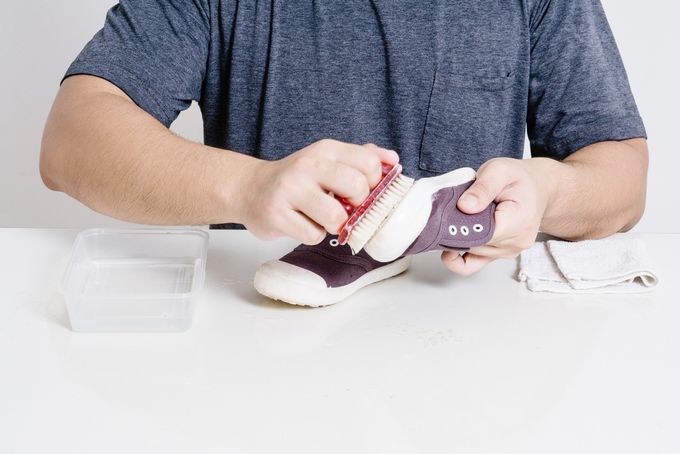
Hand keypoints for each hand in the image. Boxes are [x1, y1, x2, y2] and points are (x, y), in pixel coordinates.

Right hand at [237, 139, 398, 244]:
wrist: (250, 188)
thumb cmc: (296, 178)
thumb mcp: (327, 159)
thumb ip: (360, 157)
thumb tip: (393, 159)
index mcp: (326, 150)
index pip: (369, 163)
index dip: (374, 184)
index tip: (362, 193)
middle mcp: (308, 165)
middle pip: (357, 188)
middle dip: (358, 207)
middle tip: (345, 209)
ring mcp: (290, 190)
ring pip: (336, 218)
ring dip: (335, 225)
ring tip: (322, 219)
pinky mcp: (277, 214)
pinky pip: (313, 235)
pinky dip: (313, 235)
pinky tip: (303, 224)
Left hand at [441, 157, 555, 274]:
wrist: (535, 189)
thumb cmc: (518, 179)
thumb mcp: (500, 170)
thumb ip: (483, 187)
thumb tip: (465, 206)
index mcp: (518, 221)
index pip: (481, 233)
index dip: (459, 225)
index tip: (447, 213)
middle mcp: (515, 242)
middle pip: (473, 244)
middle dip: (455, 228)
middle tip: (447, 210)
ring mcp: (507, 252)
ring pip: (470, 252)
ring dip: (457, 237)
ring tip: (458, 216)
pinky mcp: (497, 255)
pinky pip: (471, 266)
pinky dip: (456, 258)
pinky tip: (449, 245)